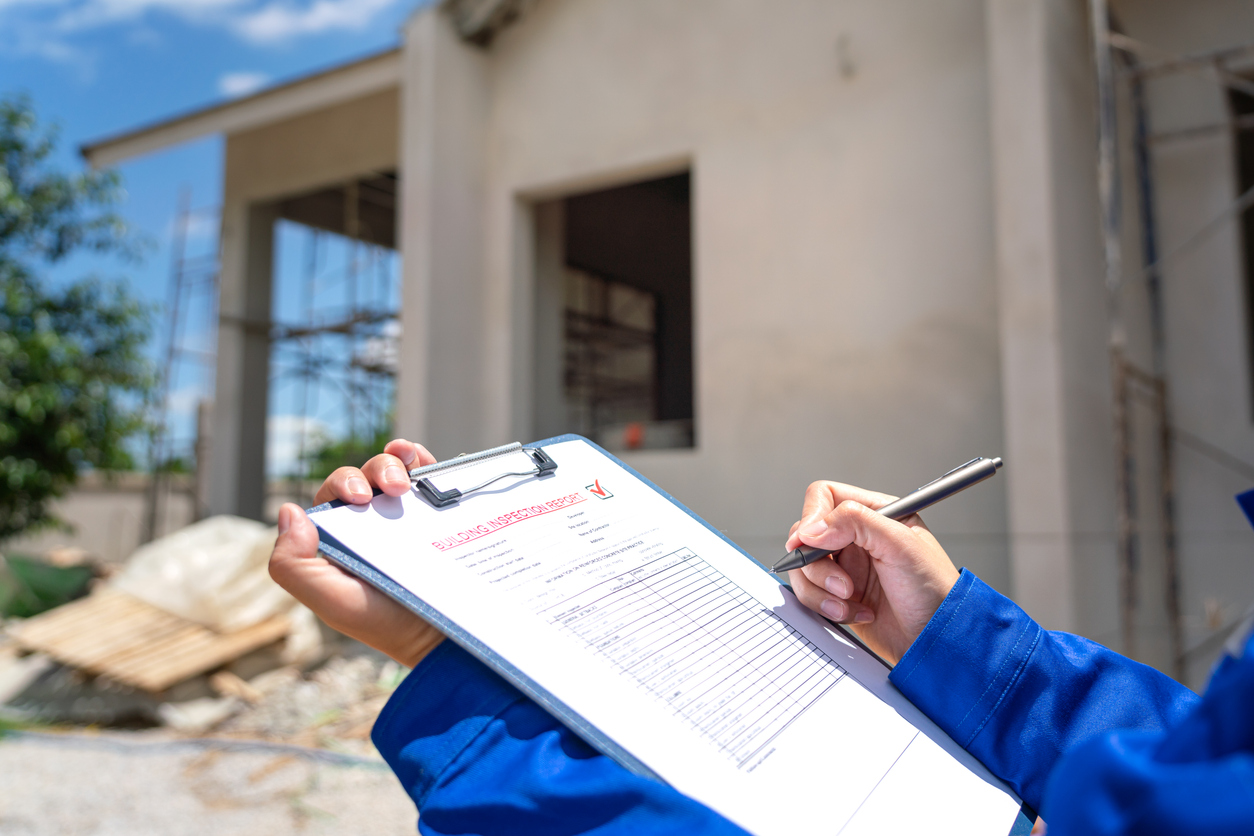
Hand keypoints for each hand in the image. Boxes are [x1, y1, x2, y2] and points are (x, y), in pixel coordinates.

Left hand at [268, 438, 445, 667]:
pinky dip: (419, 457)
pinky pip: (427, 474)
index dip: (343, 484)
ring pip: (392, 469)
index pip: (333, 496)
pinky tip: (417, 458)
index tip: (360, 497)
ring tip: (406, 482)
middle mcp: (372, 526)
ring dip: (394, 462)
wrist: (446, 633)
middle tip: (390, 490)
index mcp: (343, 542)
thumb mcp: (332, 601)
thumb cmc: (387, 624)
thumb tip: (288, 510)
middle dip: (372, 472)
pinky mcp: (440, 513)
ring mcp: (407, 517)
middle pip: (363, 478)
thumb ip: (294, 566)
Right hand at [784, 481, 959, 665]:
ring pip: (804, 568)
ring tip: (850, 600)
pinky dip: (827, 607)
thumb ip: (855, 523)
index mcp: (874, 514)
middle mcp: (855, 537)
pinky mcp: (837, 595)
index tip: (810, 541)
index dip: (812, 516)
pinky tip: (856, 612)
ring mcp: (844, 567)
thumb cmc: (934, 590)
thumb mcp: (900, 545)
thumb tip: (810, 529)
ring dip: (822, 590)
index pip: (824, 497)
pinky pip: (810, 594)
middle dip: (818, 564)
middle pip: (806, 535)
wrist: (936, 638)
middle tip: (840, 583)